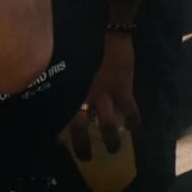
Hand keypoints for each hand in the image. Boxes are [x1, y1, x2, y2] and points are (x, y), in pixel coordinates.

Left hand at [68, 31, 139, 158]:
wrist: (110, 34)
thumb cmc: (87, 47)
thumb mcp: (73, 67)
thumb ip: (69, 83)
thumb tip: (61, 94)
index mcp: (72, 89)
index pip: (62, 114)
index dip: (59, 132)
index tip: (58, 145)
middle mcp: (84, 94)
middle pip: (79, 126)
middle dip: (82, 145)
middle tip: (86, 158)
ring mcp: (104, 93)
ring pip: (105, 124)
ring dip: (110, 140)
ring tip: (114, 150)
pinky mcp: (122, 89)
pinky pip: (130, 111)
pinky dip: (133, 121)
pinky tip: (134, 127)